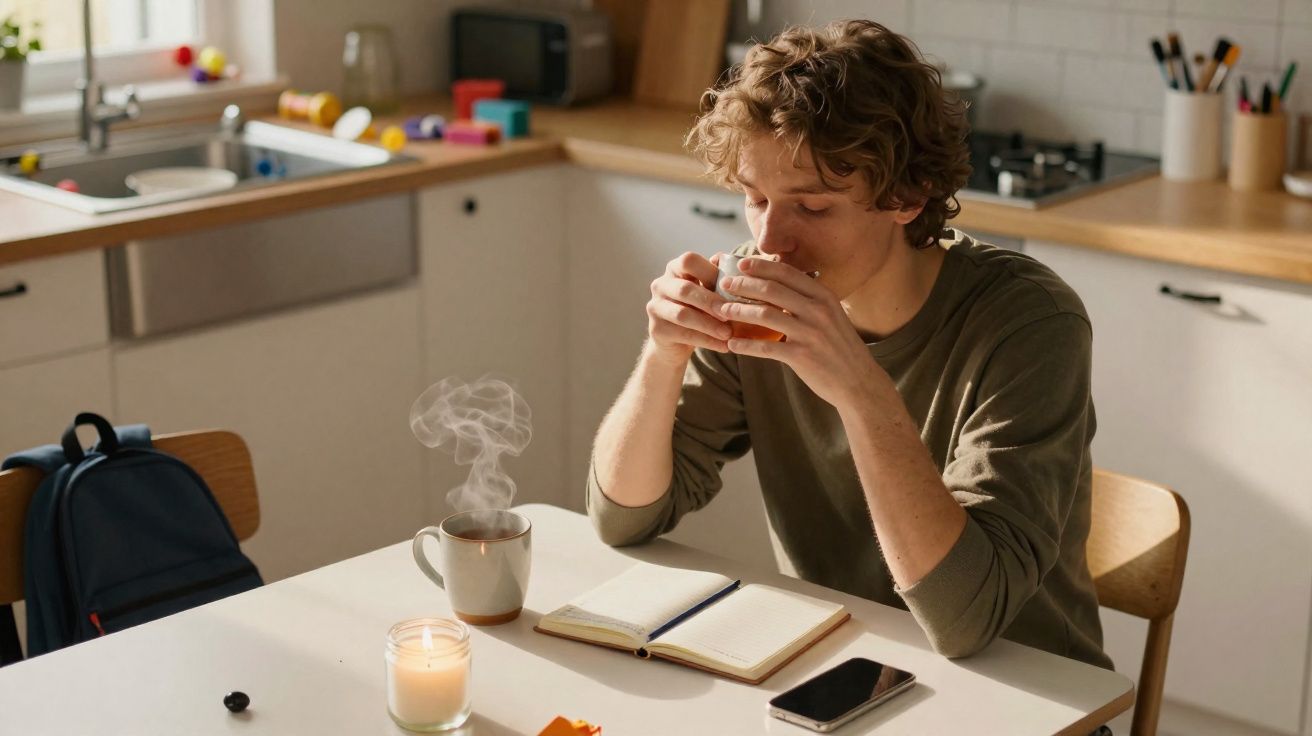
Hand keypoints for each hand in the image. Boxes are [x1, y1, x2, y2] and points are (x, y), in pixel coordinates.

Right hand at [645, 251, 731, 364]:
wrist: (676, 342)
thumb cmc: (698, 309)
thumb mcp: (708, 292)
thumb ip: (719, 280)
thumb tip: (738, 268)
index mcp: (675, 269)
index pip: (689, 261)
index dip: (710, 272)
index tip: (731, 287)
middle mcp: (661, 285)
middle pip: (685, 289)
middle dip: (711, 302)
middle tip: (731, 313)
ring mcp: (655, 307)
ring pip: (683, 314)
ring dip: (709, 325)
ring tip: (728, 333)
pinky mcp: (656, 329)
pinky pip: (683, 335)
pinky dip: (707, 341)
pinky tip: (723, 346)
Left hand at [718, 258, 882, 406]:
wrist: (859, 381)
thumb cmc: (839, 347)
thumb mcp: (831, 316)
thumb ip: (808, 301)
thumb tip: (777, 286)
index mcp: (824, 296)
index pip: (787, 273)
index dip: (761, 266)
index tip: (741, 264)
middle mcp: (818, 311)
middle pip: (772, 290)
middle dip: (743, 285)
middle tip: (725, 284)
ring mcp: (810, 333)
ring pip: (765, 315)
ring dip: (739, 311)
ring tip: (722, 311)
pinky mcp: (801, 357)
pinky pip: (766, 348)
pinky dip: (745, 345)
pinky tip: (731, 344)